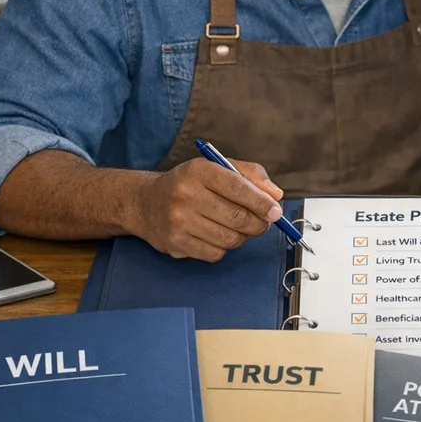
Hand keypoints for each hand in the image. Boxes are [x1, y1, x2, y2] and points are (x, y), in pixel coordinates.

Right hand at [132, 158, 284, 261]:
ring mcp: (178, 221)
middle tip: (263, 222)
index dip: (261, 202)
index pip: (238, 187)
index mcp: (199, 170)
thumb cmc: (189, 184)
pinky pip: (215, 254)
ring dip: (241, 236)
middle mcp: (185, 194)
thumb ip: (249, 176)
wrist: (145, 203)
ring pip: (230, 238)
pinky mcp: (175, 243)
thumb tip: (275, 196)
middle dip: (258, 223)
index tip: (275, 211)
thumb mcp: (216, 168)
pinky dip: (223, 248)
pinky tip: (216, 235)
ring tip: (236, 227)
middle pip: (237, 217)